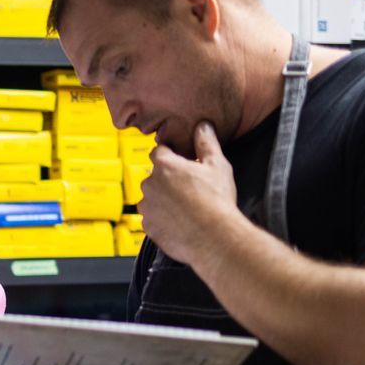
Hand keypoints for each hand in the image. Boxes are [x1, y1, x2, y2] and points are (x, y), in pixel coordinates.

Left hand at [137, 121, 239, 265]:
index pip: (160, 152)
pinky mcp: (148, 227)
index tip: (183, 162)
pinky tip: (181, 222)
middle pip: (156, 176)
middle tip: (191, 188)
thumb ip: (207, 142)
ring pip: (153, 198)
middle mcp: (150, 184)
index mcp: (164, 166)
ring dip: (164, 200)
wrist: (214, 238)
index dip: (172, 155)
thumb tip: (202, 126)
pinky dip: (163, 219)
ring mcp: (147, 207)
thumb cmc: (217, 200)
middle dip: (169, 180)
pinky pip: (153, 219)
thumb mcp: (217, 165)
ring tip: (187, 208)